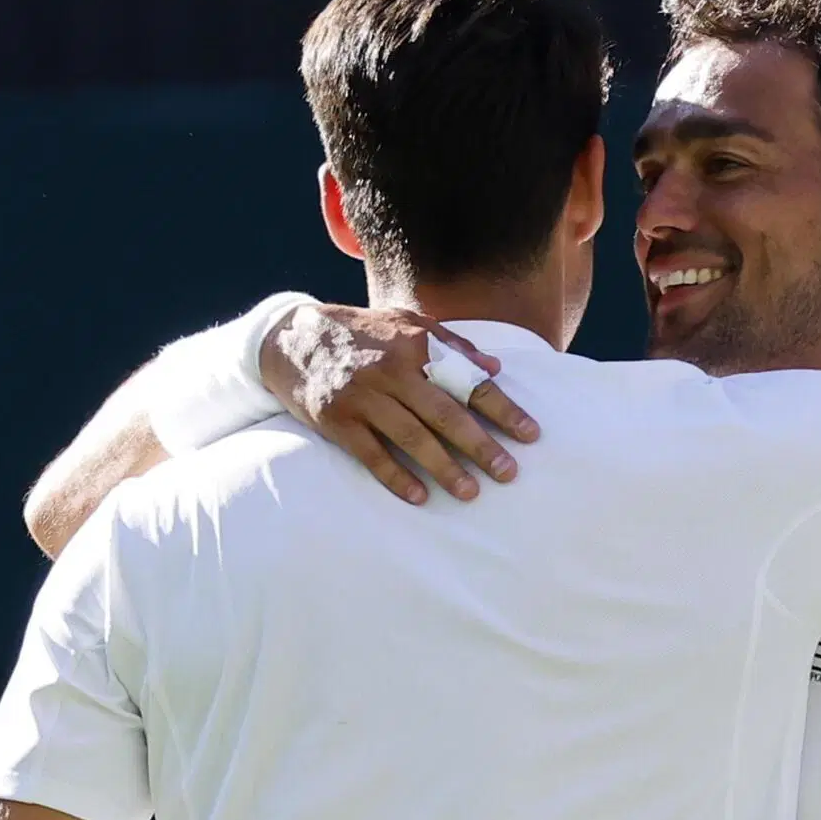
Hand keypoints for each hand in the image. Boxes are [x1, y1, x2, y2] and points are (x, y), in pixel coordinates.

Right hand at [260, 304, 540, 503]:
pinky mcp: (337, 419)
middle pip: (445, 414)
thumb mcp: (405, 323)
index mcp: (416, 345)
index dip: (503, 409)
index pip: (468, 381)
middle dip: (480, 446)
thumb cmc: (360, 332)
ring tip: (470, 493)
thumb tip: (494, 366)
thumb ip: (451, 343)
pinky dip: (395, 476)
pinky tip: (419, 496)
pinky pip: (371, 454)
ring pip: (411, 437)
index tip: (530, 434)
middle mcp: (392, 371)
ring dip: (444, 468)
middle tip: (508, 473)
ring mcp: (363, 397)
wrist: (290, 337)